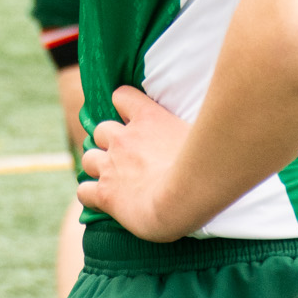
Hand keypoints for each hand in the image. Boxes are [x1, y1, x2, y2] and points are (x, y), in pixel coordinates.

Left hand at [77, 86, 194, 241]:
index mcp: (147, 119)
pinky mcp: (105, 193)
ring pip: (88, 158)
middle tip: (126, 157)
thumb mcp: (202, 132)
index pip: (121, 96)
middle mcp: (124, 138)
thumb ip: (195, 126)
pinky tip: (102, 201)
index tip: (132, 119)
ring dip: (97, 166)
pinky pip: (83, 190)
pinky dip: (90, 195)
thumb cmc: (204, 165)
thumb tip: (213, 120)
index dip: (123, 106)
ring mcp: (111, 165)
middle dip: (108, 141)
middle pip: (100, 130)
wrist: (186, 195)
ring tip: (113, 179)